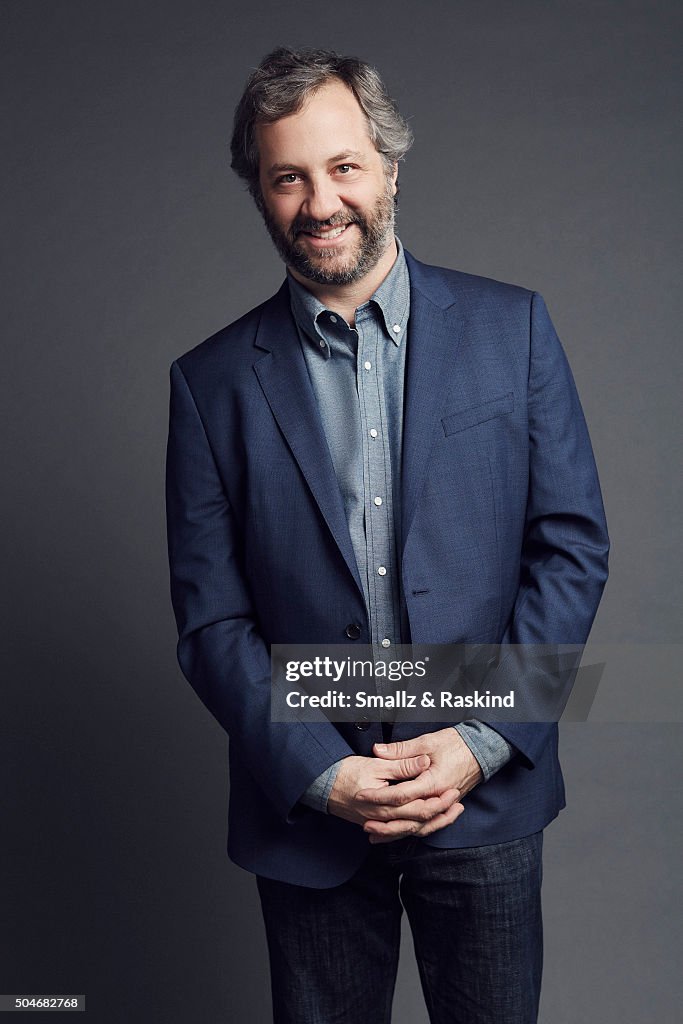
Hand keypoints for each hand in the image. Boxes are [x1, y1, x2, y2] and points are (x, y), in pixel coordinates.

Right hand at [327, 752, 458, 832]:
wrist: (322, 784)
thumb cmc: (347, 772)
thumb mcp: (376, 764)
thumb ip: (402, 764)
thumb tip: (424, 761)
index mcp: (386, 803)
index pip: (419, 807)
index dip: (439, 800)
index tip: (454, 790)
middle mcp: (384, 818)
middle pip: (419, 822)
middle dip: (441, 813)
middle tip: (458, 802)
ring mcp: (379, 823)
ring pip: (411, 830)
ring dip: (432, 823)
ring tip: (449, 814)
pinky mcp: (375, 823)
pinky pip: (399, 833)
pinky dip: (415, 830)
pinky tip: (426, 825)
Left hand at [357, 729, 481, 843]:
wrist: (482, 749)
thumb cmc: (456, 743)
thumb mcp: (427, 742)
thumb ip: (401, 750)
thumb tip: (377, 750)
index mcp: (433, 782)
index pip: (401, 795)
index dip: (379, 796)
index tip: (362, 795)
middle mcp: (439, 798)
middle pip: (409, 818)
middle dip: (385, 823)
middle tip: (365, 824)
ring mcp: (444, 804)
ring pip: (418, 827)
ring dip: (397, 833)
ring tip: (376, 835)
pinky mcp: (445, 806)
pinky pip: (427, 824)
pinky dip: (411, 830)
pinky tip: (397, 832)